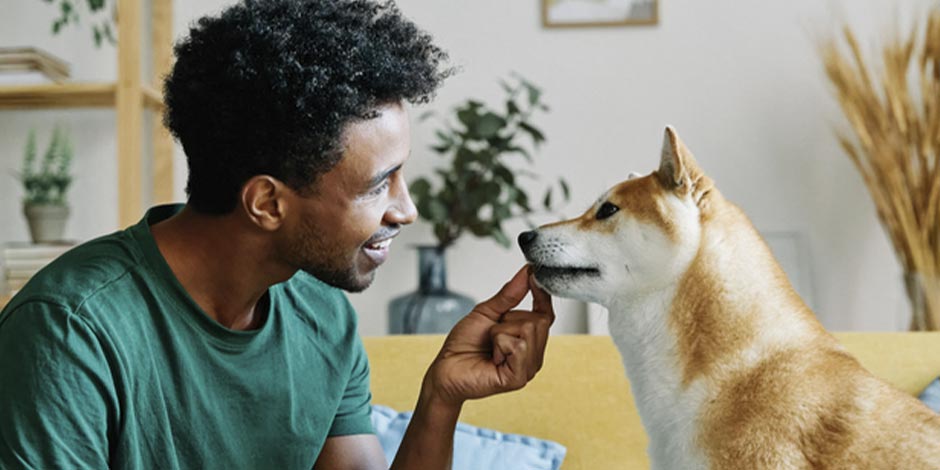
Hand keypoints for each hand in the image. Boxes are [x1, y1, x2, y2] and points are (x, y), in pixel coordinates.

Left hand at [421, 266, 554, 408]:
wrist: (445, 369)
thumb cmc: (463, 345)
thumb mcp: (487, 312)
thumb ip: (509, 294)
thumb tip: (526, 273)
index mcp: (528, 340)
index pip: (547, 314)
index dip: (542, 294)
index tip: (533, 274)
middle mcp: (532, 355)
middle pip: (539, 320)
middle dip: (509, 320)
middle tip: (492, 334)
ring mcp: (527, 368)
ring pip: (529, 331)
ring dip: (501, 333)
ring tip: (491, 346)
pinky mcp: (518, 378)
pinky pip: (519, 346)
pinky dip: (500, 345)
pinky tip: (492, 358)